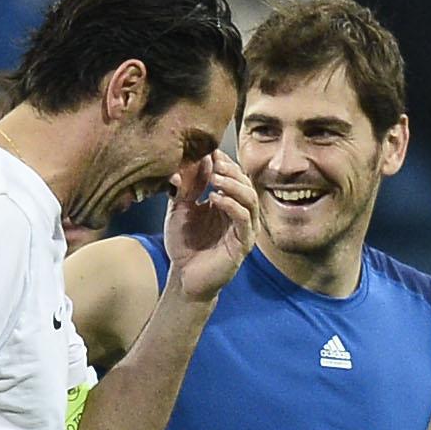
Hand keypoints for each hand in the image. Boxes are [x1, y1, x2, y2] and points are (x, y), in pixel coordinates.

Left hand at [163, 150, 258, 302]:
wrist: (184, 277)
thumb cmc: (184, 245)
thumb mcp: (180, 209)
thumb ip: (188, 187)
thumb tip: (197, 159)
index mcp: (227, 203)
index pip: (233, 176)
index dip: (224, 163)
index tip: (209, 151)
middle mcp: (239, 214)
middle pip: (245, 184)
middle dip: (231, 170)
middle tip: (215, 161)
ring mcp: (244, 229)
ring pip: (250, 199)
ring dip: (234, 185)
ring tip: (216, 178)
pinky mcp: (243, 244)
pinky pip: (244, 219)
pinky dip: (232, 205)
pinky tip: (215, 199)